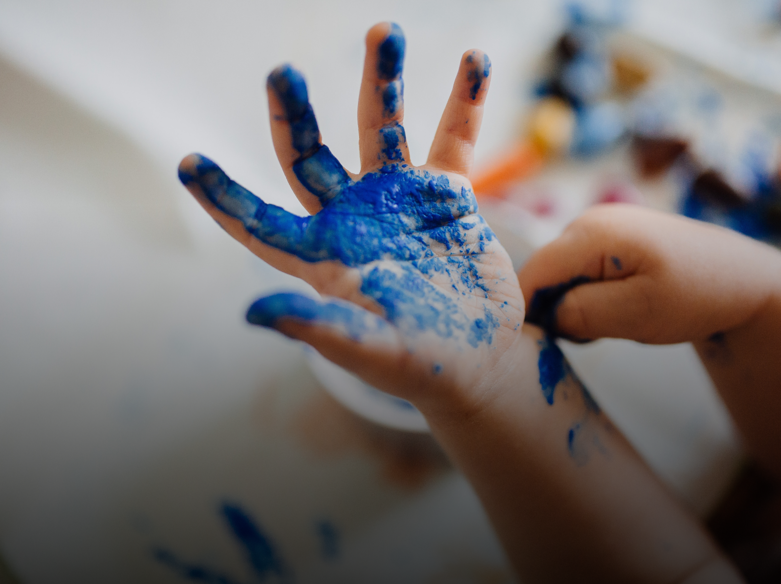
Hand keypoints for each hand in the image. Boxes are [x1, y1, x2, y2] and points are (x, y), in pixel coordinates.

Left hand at [178, 23, 523, 415]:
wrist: (479, 356)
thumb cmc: (421, 365)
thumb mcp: (371, 349)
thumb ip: (320, 327)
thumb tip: (252, 312)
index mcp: (324, 256)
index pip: (260, 222)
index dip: (224, 195)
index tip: (189, 162)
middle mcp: (353, 217)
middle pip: (310, 155)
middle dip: (296, 114)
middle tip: (282, 72)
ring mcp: (399, 199)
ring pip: (381, 128)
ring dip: (382, 81)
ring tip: (387, 32)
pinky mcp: (445, 195)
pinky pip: (452, 139)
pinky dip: (464, 103)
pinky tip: (476, 60)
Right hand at [518, 204, 780, 343]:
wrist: (740, 279)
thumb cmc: (696, 295)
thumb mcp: (636, 314)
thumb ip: (580, 313)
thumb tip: (544, 316)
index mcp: (591, 233)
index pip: (532, 273)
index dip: (525, 310)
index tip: (541, 342)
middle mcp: (587, 221)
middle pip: (542, 273)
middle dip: (554, 309)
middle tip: (588, 336)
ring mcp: (597, 227)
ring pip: (558, 275)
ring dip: (570, 305)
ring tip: (608, 323)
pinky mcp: (607, 239)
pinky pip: (576, 271)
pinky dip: (585, 295)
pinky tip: (613, 308)